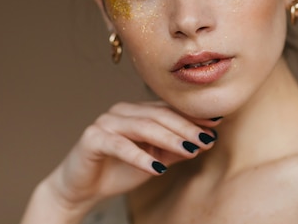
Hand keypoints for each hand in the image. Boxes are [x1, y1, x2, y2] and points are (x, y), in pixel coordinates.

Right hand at [24, 101, 219, 221]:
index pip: (168, 110)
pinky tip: (157, 168)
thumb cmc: (118, 170)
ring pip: (142, 127)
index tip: (216, 124)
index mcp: (137, 112)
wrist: (80, 188)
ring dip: (169, 139)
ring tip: (190, 151)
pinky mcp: (92, 138)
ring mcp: (106, 122)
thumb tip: (207, 141)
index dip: (192, 116)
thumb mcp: (154, 159)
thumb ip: (176, 149)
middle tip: (207, 139)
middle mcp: (122, 111)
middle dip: (185, 127)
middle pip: (158, 115)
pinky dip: (139, 157)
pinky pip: (119, 145)